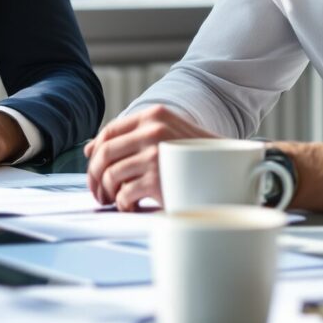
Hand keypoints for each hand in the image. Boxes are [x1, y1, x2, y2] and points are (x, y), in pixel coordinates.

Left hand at [85, 105, 208, 209]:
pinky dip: (123, 204)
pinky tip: (132, 206)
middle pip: (104, 154)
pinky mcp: (157, 180)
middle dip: (94, 176)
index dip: (95, 153)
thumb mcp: (167, 136)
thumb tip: (89, 148)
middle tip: (98, 192)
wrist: (233, 172)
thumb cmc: (199, 157)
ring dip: (107, 192)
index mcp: (154, 116)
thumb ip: (132, 137)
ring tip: (115, 200)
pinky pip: (124, 195)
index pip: (109, 132)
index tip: (94, 169)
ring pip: (110, 175)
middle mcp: (152, 131)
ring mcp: (154, 155)